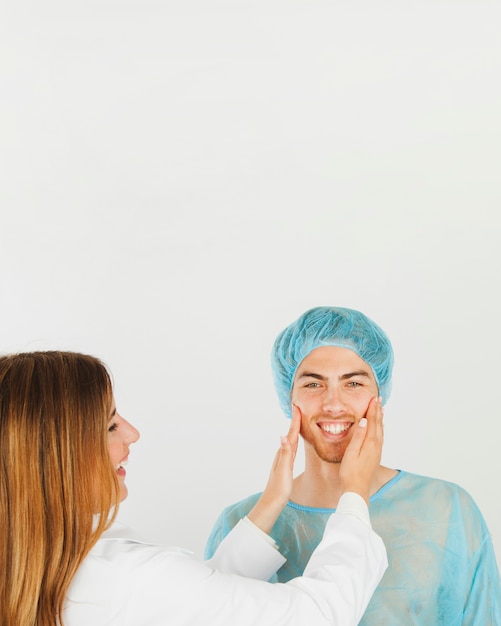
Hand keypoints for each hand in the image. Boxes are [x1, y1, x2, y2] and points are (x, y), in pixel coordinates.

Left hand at [247, 405, 300, 533]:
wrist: (272, 503)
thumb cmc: (278, 489)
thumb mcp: (283, 471)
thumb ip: (285, 454)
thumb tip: (283, 436)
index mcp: (283, 454)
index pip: (290, 434)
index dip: (294, 421)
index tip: (297, 408)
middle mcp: (283, 455)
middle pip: (291, 434)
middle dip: (295, 421)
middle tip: (298, 409)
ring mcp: (284, 460)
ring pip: (291, 441)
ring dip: (294, 430)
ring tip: (298, 420)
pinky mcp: (286, 466)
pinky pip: (292, 449)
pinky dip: (294, 441)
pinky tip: (294, 441)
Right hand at [338, 396, 383, 504]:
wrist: (357, 489)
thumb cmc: (351, 472)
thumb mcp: (351, 452)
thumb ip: (358, 436)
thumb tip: (363, 421)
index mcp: (370, 443)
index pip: (372, 421)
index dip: (373, 409)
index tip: (373, 399)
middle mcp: (376, 446)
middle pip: (378, 425)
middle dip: (378, 411)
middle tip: (378, 400)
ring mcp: (377, 452)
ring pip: (380, 431)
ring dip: (380, 419)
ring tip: (380, 410)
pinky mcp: (375, 456)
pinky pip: (379, 438)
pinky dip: (379, 429)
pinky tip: (378, 429)